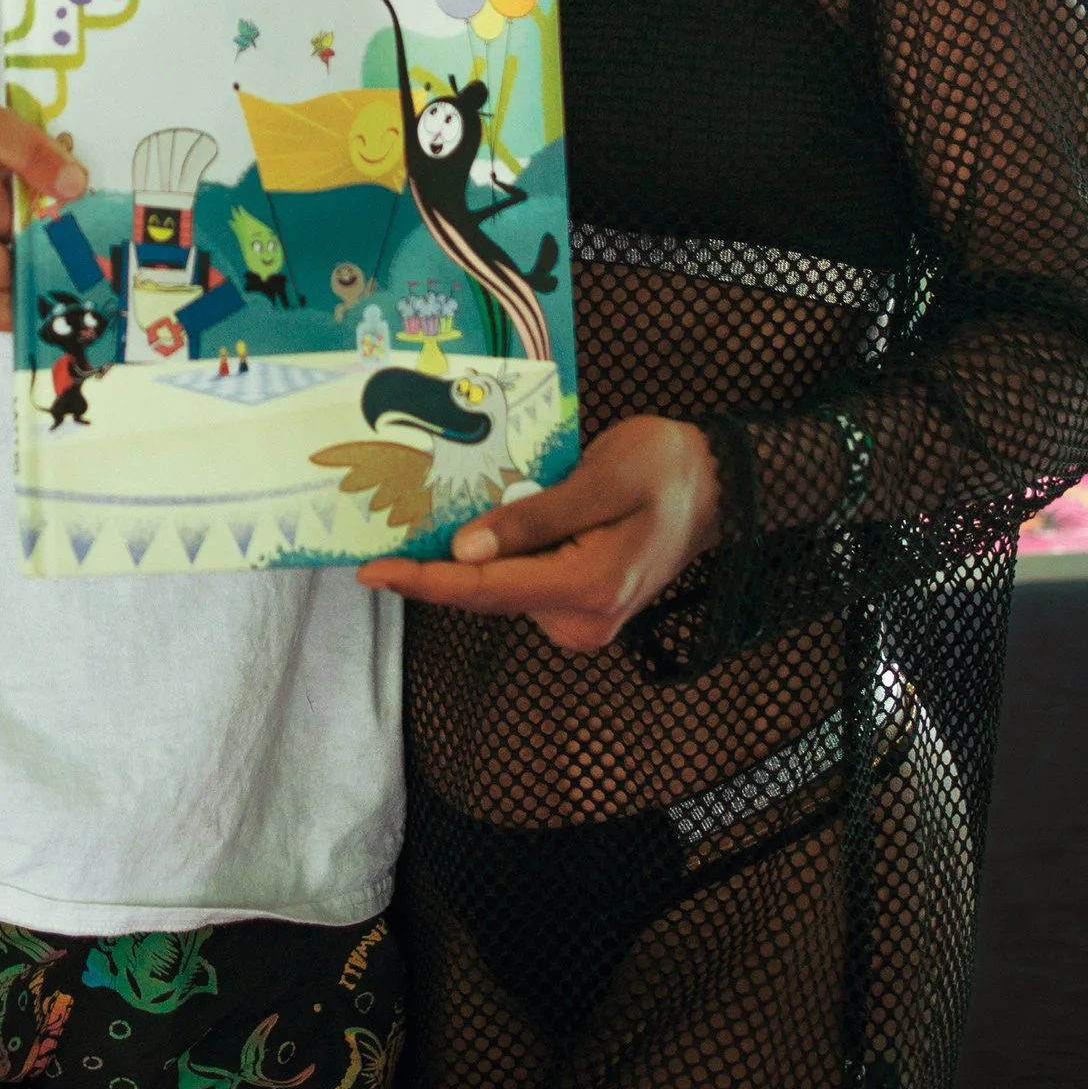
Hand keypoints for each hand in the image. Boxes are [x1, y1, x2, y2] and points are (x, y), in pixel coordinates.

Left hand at [358, 415, 718, 649]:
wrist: (715, 485)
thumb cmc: (662, 468)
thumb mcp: (600, 478)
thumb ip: (534, 518)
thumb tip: (465, 552)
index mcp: (587, 587)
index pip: (485, 592)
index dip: (423, 582)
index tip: (372, 572)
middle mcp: (582, 619)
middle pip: (488, 595)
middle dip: (436, 566)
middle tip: (387, 530)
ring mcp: (583, 620)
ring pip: (502, 590)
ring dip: (470, 558)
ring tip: (436, 516)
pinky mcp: (580, 609)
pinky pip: (523, 584)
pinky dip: (498, 558)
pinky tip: (486, 525)